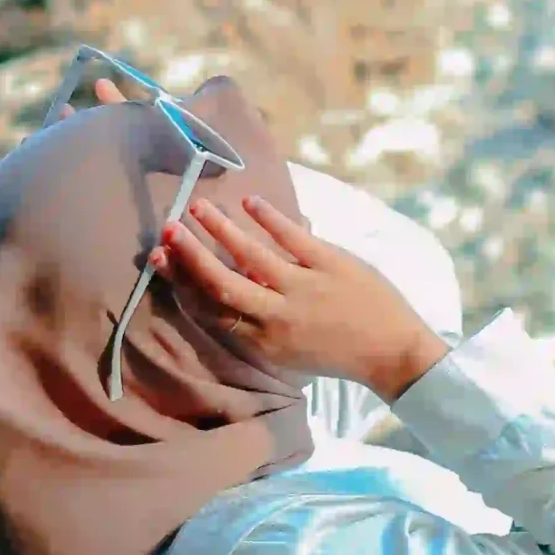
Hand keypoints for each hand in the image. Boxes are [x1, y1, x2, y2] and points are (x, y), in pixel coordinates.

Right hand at [153, 193, 449, 402]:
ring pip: (251, 254)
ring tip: (197, 206)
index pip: (212, 309)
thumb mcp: (291, 349)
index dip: (182, 282)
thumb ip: (261, 319)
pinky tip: (249, 202)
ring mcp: (304, 287)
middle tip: (167, 229)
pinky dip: (269, 217)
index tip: (160, 259)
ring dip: (221, 229)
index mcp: (265, 340)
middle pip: (222, 282)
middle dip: (190, 255)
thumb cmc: (340, 353)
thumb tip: (238, 278)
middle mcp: (277, 316)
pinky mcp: (330, 264)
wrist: (393, 353)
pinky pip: (292, 236)